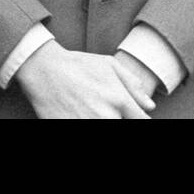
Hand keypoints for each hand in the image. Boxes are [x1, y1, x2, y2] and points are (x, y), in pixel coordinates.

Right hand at [15, 40, 154, 117]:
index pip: (140, 121)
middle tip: (102, 105)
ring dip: (101, 118)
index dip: (139, 119)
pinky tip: (80, 113)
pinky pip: (85, 129)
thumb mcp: (109, 65)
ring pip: (106, 127)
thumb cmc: (78, 65)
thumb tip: (150, 106)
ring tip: (90, 108)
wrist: (44, 70)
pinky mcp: (71, 128)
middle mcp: (106, 116)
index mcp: (118, 99)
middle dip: (118, 117)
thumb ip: (133, 85)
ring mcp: (87, 125)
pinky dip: (85, 121)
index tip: (133, 116)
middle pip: (121, 124)